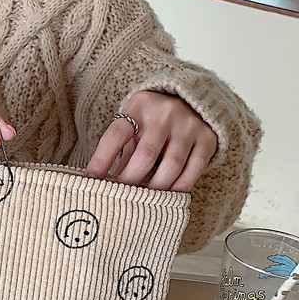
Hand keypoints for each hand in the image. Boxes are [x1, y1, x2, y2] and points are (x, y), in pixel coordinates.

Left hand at [84, 91, 217, 191]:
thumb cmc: (150, 121)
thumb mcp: (132, 126)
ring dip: (154, 189)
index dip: (101, 161)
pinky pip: (193, 171)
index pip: (115, 136)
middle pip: (145, 156)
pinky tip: (167, 196)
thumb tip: (101, 183)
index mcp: (139, 106)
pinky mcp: (207, 138)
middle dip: (130, 181)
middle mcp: (165, 113)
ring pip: (170, 167)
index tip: (90, 181)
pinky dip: (178, 188)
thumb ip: (120, 151)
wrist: (191, 100)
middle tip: (120, 196)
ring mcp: (189, 125)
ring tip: (143, 199)